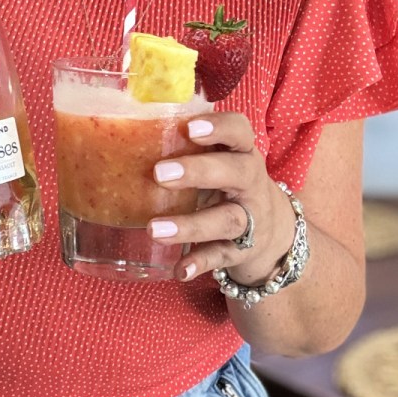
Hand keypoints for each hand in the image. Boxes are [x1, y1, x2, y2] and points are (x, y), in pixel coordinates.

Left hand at [147, 112, 296, 284]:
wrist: (272, 232)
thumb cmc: (227, 184)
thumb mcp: (217, 160)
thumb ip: (183, 145)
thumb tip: (125, 126)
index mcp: (241, 153)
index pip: (239, 131)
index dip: (219, 127)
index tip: (190, 127)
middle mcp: (250, 183)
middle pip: (235, 172)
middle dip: (199, 171)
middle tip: (159, 174)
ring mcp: (249, 219)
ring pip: (226, 220)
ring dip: (190, 225)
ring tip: (155, 229)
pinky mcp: (241, 251)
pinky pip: (221, 257)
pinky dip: (200, 263)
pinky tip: (179, 270)